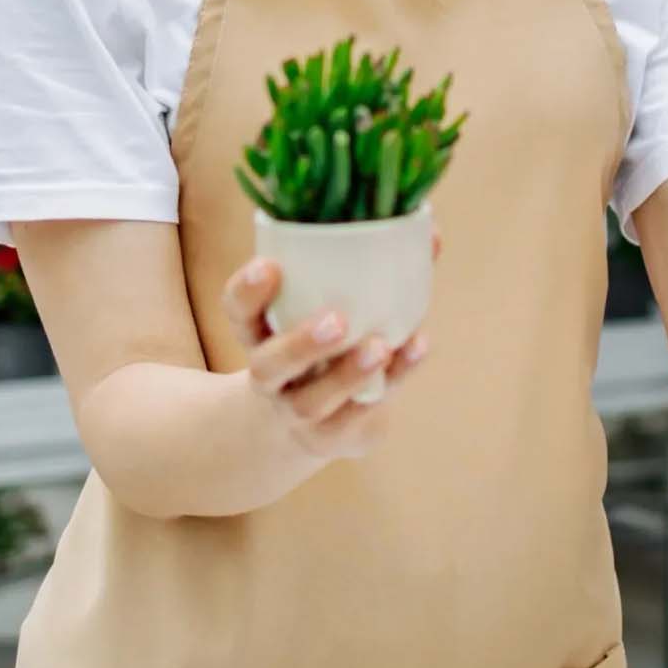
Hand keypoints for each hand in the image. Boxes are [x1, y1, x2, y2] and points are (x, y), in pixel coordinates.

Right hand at [228, 256, 430, 462]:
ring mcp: (298, 412)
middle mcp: (272, 375)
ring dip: (348, 374)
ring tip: (381, 345)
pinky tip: (418, 347)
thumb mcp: (336, 308)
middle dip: (300, 344)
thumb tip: (430, 231)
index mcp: (261, 333)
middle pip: (269, 366)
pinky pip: (360, 416)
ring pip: (311, 402)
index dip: (247, 291)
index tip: (270, 264)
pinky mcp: (334, 436)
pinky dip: (394, 378)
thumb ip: (375, 270)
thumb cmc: (331, 343)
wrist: (319, 421)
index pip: (237, 312)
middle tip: (337, 320)